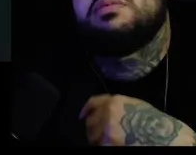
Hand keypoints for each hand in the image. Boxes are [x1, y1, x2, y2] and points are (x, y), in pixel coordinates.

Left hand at [80, 94, 195, 145]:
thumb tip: (106, 110)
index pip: (93, 102)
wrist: (165, 136)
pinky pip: (99, 145)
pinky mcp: (108, 143)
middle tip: (100, 134)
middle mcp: (107, 113)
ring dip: (97, 139)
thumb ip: (119, 106)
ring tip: (107, 141)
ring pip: (92, 135)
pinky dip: (102, 145)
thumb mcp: (137, 106)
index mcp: (114, 101)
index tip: (82, 115)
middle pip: (91, 121)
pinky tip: (110, 145)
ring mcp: (106, 129)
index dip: (87, 109)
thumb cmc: (156, 122)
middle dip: (94, 127)